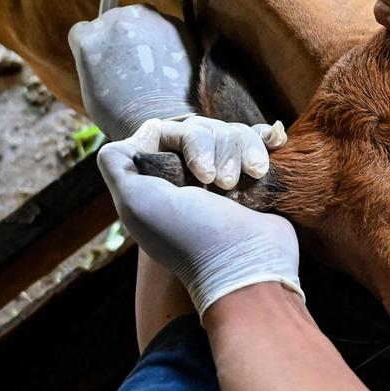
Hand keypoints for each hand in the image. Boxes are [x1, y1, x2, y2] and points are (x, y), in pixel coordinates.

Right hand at [69, 4, 197, 139]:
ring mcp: (146, 19)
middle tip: (132, 65)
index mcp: (86, 37)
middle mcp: (114, 20)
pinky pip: (166, 27)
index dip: (97, 47)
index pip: (86, 30)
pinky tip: (168, 65)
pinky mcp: (174, 24)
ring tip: (152, 66)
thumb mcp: (90, 87)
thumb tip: (104, 52)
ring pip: (141, 20)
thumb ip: (92, 60)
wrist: (162, 120)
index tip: (106, 61)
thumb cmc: (121, 115)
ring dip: (145, 35)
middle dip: (121, 39)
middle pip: (115, 21)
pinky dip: (167, 41)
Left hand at [98, 119, 301, 316]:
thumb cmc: (189, 236)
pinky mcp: (256, 179)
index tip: (199, 173)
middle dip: (216, 148)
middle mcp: (191, 176)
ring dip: (243, 152)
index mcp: (161, 179)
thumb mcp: (135, 203)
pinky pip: (259, 140)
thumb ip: (117, 162)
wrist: (248, 263)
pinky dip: (265, 142)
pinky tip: (272, 147)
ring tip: (247, 179)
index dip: (185, 139)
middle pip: (203, 127)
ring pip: (233, 132)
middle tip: (221, 183)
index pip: (169, 130)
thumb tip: (149, 129)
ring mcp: (226, 177)